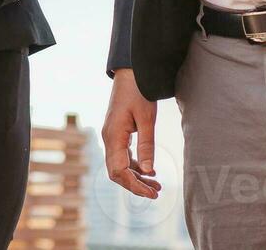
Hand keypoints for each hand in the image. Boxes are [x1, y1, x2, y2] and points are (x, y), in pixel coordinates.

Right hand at [102, 69, 162, 198]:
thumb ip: (147, 146)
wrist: (131, 73)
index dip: (134, 185)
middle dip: (135, 185)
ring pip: (119, 165)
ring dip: (136, 177)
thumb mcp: (147, 119)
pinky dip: (135, 166)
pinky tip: (149, 171)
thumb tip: (149, 171)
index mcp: (113, 136)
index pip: (119, 171)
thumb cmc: (139, 92)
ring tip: (156, 185)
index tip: (152, 193)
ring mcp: (111, 136)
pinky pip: (122, 156)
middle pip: (116, 172)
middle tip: (156, 192)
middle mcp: (109, 138)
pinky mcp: (117, 133)